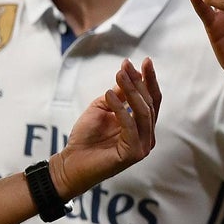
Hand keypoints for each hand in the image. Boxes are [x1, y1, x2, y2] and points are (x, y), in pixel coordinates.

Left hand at [56, 57, 161, 195]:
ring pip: (143, 112)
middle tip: (127, 65)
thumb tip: (129, 74)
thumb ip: (118, 95)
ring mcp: (142, 146)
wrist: (71, 162)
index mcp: (142, 126)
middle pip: (150, 103)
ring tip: (119, 74)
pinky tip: (108, 93)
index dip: (149, 80)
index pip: (152, 100)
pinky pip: (130, 126)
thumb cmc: (85, 138)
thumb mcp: (102, 108)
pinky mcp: (133, 154)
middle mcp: (146, 136)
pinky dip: (120, 108)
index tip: (144, 61)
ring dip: (132, 90)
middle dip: (139, 81)